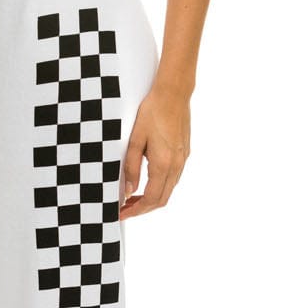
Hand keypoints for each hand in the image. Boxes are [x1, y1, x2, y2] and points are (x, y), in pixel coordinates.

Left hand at [119, 81, 190, 218]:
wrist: (173, 94)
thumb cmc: (152, 112)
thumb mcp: (135, 140)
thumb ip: (131, 167)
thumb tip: (129, 190)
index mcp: (163, 164)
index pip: (151, 199)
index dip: (136, 211)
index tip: (122, 213)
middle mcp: (176, 165)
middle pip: (162, 199)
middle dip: (143, 208)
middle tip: (125, 208)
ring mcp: (183, 160)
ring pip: (169, 190)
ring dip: (152, 198)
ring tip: (133, 197)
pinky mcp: (184, 153)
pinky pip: (173, 178)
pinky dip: (160, 187)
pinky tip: (147, 181)